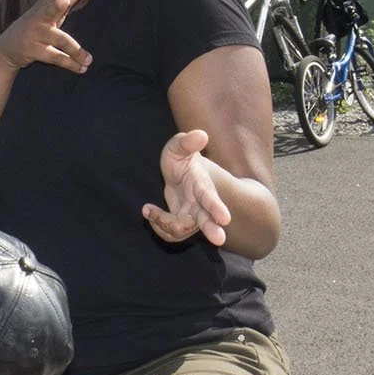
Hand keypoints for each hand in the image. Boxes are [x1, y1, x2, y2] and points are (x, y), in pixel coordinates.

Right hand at [0, 0, 89, 72]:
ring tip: (89, 60)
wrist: (7, 48)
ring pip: (60, 40)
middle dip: (57, 3)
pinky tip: (81, 68)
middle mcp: (40, 17)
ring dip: (76, 51)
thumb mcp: (50, 9)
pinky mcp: (34, 51)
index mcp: (45, 5)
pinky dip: (70, 64)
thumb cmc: (37, 25)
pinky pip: (55, 57)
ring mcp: (36, 34)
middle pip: (50, 9)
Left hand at [143, 130, 230, 245]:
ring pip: (182, 231)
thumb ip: (186, 142)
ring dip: (163, 223)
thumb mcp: (179, 147)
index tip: (226, 219)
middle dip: (212, 230)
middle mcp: (200, 205)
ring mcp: (192, 217)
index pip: (210, 197)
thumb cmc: (182, 160)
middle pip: (207, 221)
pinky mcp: (182, 225)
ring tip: (147, 209)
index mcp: (202, 186)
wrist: (181, 174)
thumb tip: (201, 134)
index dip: (217, 208)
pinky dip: (158, 225)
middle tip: (219, 240)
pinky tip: (149, 212)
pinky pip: (170, 234)